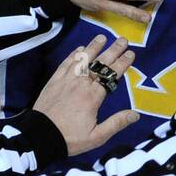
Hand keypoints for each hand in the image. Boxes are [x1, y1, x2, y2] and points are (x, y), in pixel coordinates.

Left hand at [32, 34, 139, 155]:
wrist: (40, 137)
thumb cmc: (69, 138)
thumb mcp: (97, 137)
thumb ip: (116, 124)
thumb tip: (135, 114)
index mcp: (93, 97)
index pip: (111, 75)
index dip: (122, 63)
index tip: (131, 53)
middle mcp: (80, 84)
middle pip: (99, 64)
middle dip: (113, 50)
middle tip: (123, 39)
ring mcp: (66, 81)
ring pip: (82, 59)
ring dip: (93, 47)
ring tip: (102, 37)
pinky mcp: (54, 81)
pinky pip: (66, 64)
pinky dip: (74, 54)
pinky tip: (80, 48)